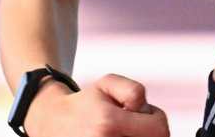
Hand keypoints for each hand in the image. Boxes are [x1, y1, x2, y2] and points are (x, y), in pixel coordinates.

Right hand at [23, 73, 170, 136]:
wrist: (54, 124)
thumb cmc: (86, 102)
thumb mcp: (108, 83)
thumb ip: (133, 90)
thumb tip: (142, 109)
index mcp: (109, 123)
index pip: (160, 130)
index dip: (156, 118)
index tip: (140, 112)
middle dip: (147, 130)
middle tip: (129, 122)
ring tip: (120, 131)